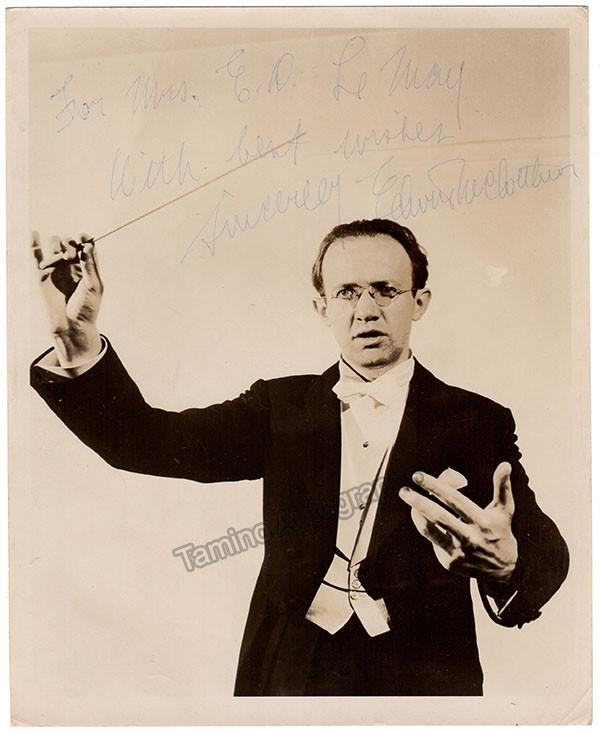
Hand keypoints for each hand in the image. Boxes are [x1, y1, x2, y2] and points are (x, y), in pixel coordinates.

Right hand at [32, 231, 102, 365]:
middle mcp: (72, 266)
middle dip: (70, 243)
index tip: (83, 236)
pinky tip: (34, 232)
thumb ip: (90, 266)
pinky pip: (37, 256)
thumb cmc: (87, 308)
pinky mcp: (42, 275)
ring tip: (63, 258)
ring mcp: (57, 269)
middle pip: (70, 243)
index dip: (84, 238)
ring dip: (58, 245)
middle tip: (71, 256)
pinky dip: (34, 244)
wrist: (71, 326)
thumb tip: (88, 245)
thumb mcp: (94, 286)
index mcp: (88, 267)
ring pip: (55, 246)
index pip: (86, 246)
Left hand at [399, 462, 517, 581]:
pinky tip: (418, 511)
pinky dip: (423, 523)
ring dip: (416, 512)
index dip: (436, 486)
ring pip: (430, 530)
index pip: (455, 500)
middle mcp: (469, 537)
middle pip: (439, 516)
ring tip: (406, 494)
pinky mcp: (448, 561)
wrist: (503, 570)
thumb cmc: (500, 531)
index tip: (419, 476)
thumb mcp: (504, 510)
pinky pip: (431, 538)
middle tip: (404, 489)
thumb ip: (503, 487)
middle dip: (419, 501)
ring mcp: (457, 551)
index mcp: (482, 522)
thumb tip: (505, 464)